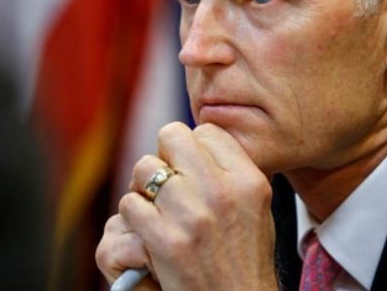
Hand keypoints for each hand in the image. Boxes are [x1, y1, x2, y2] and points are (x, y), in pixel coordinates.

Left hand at [96, 121, 278, 290]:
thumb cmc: (244, 256)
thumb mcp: (256, 205)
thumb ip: (230, 169)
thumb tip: (196, 139)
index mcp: (247, 180)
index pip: (206, 131)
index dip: (193, 148)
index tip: (192, 170)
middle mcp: (221, 191)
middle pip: (171, 136)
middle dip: (164, 155)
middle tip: (167, 180)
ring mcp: (191, 215)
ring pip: (144, 167)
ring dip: (144, 186)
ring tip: (155, 205)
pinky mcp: (164, 240)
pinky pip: (130, 203)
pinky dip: (133, 215)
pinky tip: (148, 229)